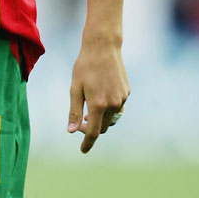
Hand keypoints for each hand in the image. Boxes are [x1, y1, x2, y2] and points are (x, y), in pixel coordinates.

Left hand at [68, 38, 129, 153]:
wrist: (103, 47)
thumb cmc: (85, 66)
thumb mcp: (75, 87)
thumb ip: (74, 110)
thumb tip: (71, 130)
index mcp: (98, 104)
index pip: (93, 132)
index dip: (87, 142)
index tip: (82, 150)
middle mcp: (113, 104)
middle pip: (102, 127)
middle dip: (91, 128)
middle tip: (79, 120)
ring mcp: (122, 98)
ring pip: (111, 118)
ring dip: (101, 118)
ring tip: (89, 108)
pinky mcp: (127, 92)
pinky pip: (117, 106)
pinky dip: (108, 107)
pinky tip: (100, 94)